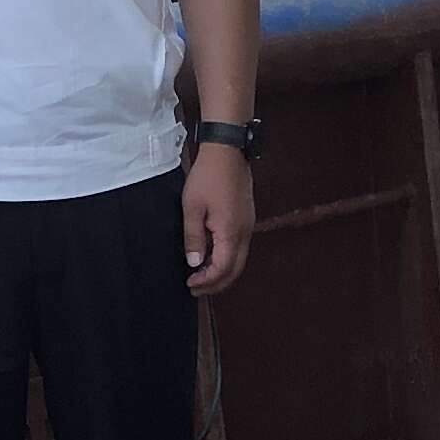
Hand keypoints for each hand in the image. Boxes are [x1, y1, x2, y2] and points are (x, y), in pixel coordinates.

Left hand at [182, 145, 253, 295]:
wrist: (228, 151)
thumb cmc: (208, 176)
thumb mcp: (192, 208)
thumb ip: (193, 238)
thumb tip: (194, 263)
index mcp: (231, 232)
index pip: (222, 269)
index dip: (207, 281)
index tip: (190, 283)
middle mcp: (244, 233)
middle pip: (235, 270)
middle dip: (216, 283)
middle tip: (196, 288)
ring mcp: (248, 226)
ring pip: (239, 260)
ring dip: (222, 272)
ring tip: (202, 275)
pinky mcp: (247, 218)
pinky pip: (240, 247)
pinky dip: (227, 258)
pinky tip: (212, 256)